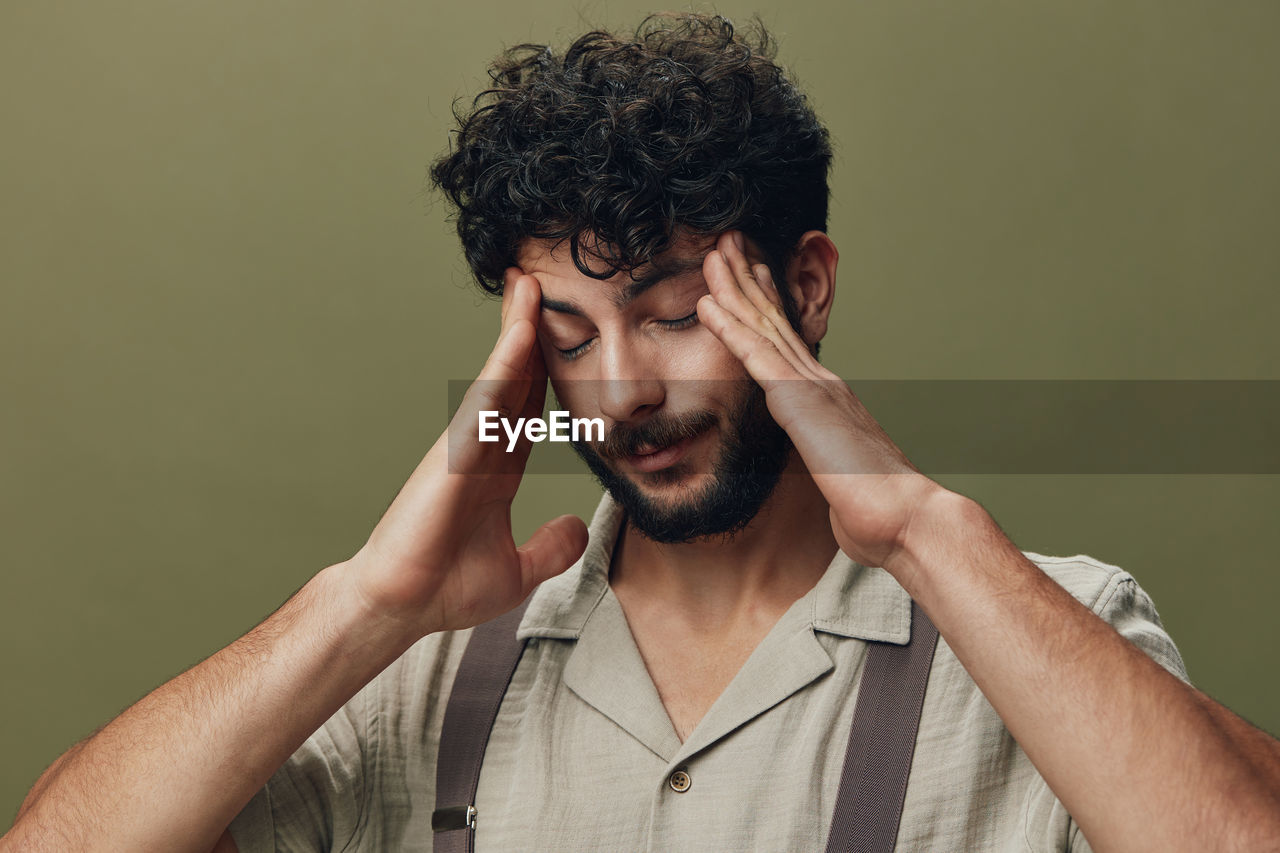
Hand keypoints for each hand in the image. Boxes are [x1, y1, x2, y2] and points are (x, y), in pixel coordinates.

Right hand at [345, 269, 587, 636]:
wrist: (404, 607)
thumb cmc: (447, 589)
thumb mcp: (519, 570)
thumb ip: (551, 548)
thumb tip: (578, 529)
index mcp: (496, 470)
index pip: (528, 408)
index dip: (544, 371)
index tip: (560, 337)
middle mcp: (481, 449)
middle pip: (514, 379)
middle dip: (529, 332)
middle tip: (543, 284)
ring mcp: (466, 446)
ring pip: (500, 377)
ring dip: (516, 329)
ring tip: (529, 284)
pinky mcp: (453, 452)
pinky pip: (486, 399)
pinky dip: (506, 364)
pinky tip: (524, 332)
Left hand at [695, 230, 943, 570]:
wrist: (902, 516)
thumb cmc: (875, 510)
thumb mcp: (841, 479)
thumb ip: (829, 465)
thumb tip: (827, 477)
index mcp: (829, 399)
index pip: (789, 343)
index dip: (767, 307)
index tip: (752, 277)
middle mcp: (820, 383)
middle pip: (775, 320)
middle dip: (749, 280)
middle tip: (727, 245)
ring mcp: (810, 387)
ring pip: (762, 325)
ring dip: (734, 288)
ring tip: (713, 255)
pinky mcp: (798, 401)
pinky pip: (755, 355)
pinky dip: (729, 326)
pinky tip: (707, 304)